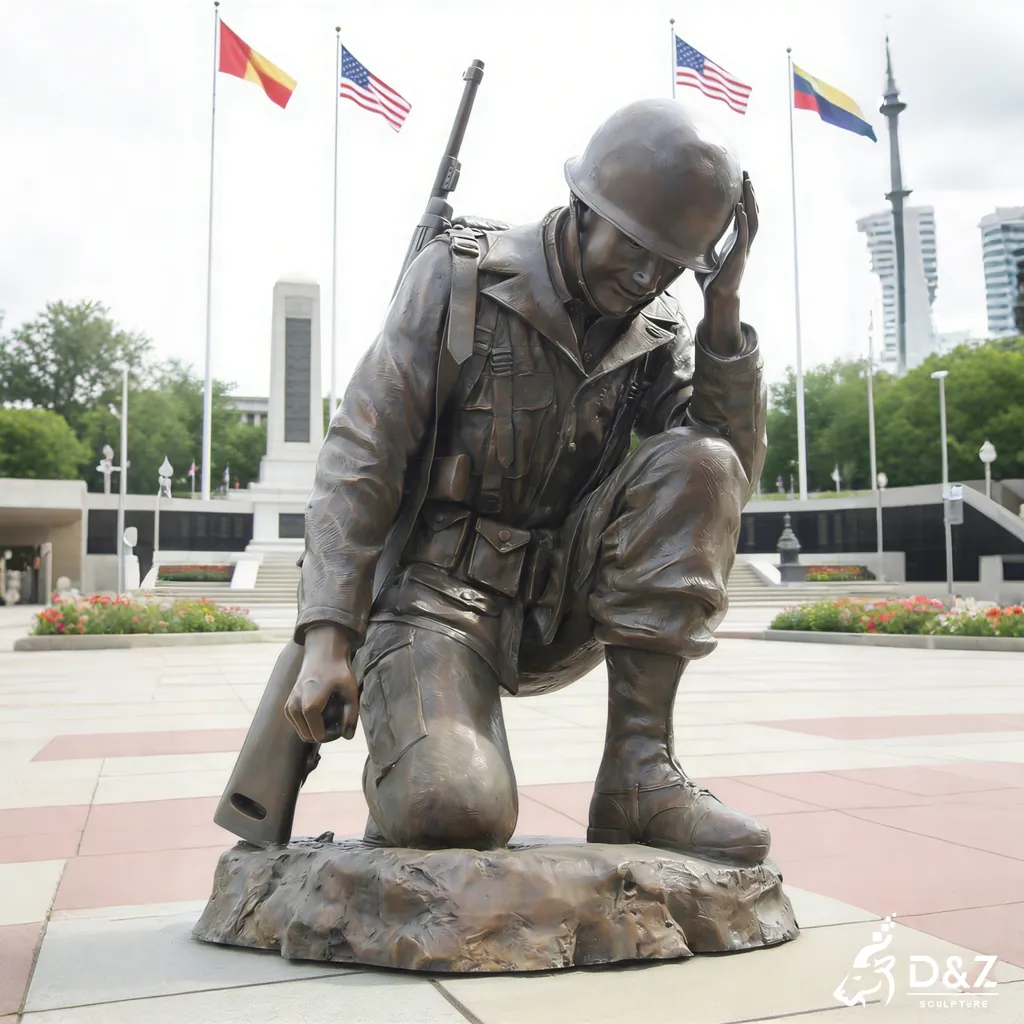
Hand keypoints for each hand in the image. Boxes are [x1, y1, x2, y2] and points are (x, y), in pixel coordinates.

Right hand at [284, 624, 358, 743]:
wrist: (322, 654)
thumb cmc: (338, 672)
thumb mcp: (350, 691)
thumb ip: (351, 715)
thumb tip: (348, 737)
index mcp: (310, 706)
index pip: (319, 736)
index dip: (333, 735)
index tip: (342, 724)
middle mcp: (295, 707)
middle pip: (309, 737)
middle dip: (324, 734)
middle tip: (337, 722)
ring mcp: (289, 706)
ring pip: (302, 732)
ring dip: (315, 729)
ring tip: (331, 716)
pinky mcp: (287, 706)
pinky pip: (298, 725)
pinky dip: (308, 724)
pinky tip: (321, 712)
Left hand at [694, 173, 758, 354]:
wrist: (717, 297)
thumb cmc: (710, 279)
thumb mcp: (703, 257)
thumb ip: (699, 244)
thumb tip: (680, 236)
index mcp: (737, 240)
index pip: (745, 214)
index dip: (745, 197)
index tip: (741, 180)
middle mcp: (743, 241)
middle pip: (752, 211)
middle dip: (750, 192)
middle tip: (746, 173)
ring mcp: (743, 248)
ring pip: (753, 220)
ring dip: (751, 201)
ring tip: (747, 184)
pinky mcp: (739, 255)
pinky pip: (744, 234)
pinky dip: (743, 220)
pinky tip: (740, 207)